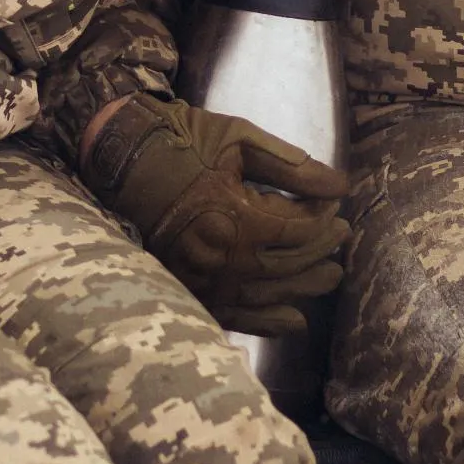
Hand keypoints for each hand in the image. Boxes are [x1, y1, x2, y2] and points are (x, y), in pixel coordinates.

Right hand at [80, 96, 348, 335]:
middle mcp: (221, 256)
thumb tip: (342, 187)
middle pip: (289, 263)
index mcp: (236, 215)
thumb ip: (293, 167)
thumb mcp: (241, 140)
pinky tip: (295, 322)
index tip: (334, 201)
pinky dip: (268, 322)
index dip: (324, 215)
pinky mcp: (189, 289)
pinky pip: (235, 315)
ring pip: (269, 293)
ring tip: (331, 276)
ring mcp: (204, 279)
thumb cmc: (183, 141)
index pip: (299, 227)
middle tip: (342, 235)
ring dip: (304, 286)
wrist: (120, 157)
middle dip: (321, 249)